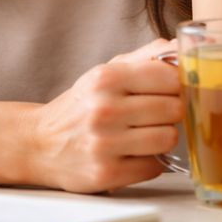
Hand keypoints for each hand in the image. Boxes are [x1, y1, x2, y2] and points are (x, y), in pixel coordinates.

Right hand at [30, 37, 182, 193]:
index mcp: (106, 78)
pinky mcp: (106, 174)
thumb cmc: (82, 105)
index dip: (176, 84)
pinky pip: (154, 167)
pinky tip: (132, 154)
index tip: (170, 89)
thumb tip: (181, 47)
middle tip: (156, 114)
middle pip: (173, 109)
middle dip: (171, 112)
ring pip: (168, 138)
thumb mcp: (107, 72)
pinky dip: (149, 162)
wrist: (40, 143)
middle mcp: (104, 109)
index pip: (168, 76)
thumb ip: (147, 56)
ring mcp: (104, 143)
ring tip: (144, 134)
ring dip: (162, 138)